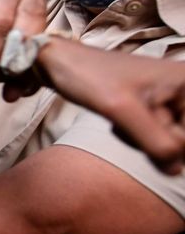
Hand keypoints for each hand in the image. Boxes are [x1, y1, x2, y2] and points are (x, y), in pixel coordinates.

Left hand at [38, 40, 184, 174]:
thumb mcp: (121, 110)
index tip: (137, 120)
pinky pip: (154, 136)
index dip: (162, 141)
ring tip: (120, 114)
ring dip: (139, 138)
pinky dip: (134, 135)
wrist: (61, 62)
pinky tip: (119, 118)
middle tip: (124, 117)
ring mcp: (171, 98)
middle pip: (179, 142)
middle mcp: (184, 89)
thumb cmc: (88, 76)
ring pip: (167, 143)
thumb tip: (176, 171)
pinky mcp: (156, 106)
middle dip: (149, 139)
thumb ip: (156, 142)